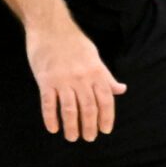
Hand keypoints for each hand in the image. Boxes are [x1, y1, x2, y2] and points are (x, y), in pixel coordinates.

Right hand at [26, 16, 125, 142]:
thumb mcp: (95, 58)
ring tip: (72, 137)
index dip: (106, 117)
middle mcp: (82, 78)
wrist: (51, 28)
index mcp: (96, 73)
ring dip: (72, 125)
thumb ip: (106, 77)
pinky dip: (50, 117)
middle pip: (88, 107)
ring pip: (69, 108)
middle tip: (89, 138)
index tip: (105, 130)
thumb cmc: (74, 43)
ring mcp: (62, 80)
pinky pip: (48, 103)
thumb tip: (120, 90)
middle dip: (90, 125)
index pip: (106, 100)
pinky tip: (53, 129)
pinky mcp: (45, 80)